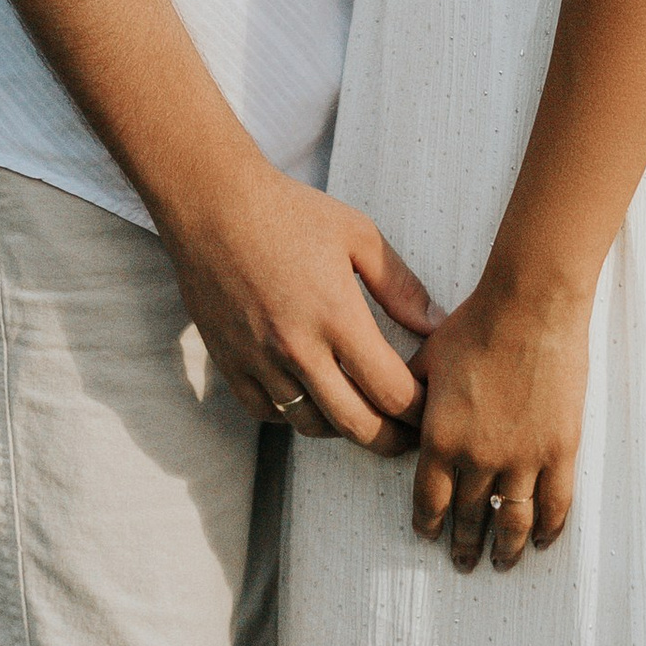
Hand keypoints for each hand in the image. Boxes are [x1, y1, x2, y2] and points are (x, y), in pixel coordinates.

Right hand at [162, 165, 433, 450]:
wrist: (211, 204)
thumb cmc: (289, 212)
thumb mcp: (358, 234)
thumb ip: (400, 285)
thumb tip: (434, 326)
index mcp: (337, 315)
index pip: (391, 390)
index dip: (419, 410)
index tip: (432, 410)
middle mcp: (297, 347)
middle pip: (356, 425)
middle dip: (392, 441)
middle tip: (409, 440)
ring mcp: (259, 360)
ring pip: (311, 425)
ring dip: (344, 430)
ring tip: (365, 420)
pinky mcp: (229, 362)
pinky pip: (268, 412)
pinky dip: (295, 416)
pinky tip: (313, 400)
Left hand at [410, 264, 591, 571]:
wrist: (530, 306)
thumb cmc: (476, 324)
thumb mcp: (427, 360)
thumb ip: (411, 396)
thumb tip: (400, 416)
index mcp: (440, 439)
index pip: (429, 499)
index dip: (428, 523)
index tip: (429, 536)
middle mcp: (479, 458)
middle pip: (469, 515)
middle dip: (464, 543)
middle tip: (464, 562)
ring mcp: (523, 458)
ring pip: (512, 520)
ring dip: (506, 548)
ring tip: (502, 563)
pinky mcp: (560, 450)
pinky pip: (555, 503)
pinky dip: (548, 528)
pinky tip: (542, 540)